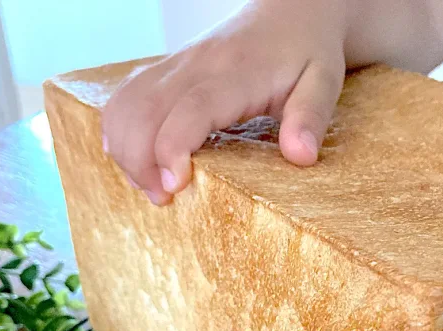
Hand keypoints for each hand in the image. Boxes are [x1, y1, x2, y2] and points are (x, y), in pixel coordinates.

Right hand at [101, 0, 346, 204]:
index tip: (173, 186)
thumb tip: (301, 156)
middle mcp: (197, 65)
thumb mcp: (324, 82)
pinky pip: (126, 97)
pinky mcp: (165, 71)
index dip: (172, 147)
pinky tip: (136, 160)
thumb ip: (311, 117)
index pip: (192, 108)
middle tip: (162, 199)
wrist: (289, 11)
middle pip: (145, 109)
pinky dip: (119, 131)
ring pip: (127, 102)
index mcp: (236, 72)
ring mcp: (176, 65)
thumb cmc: (307, 52)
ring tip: (150, 187)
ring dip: (125, 149)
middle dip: (139, 160)